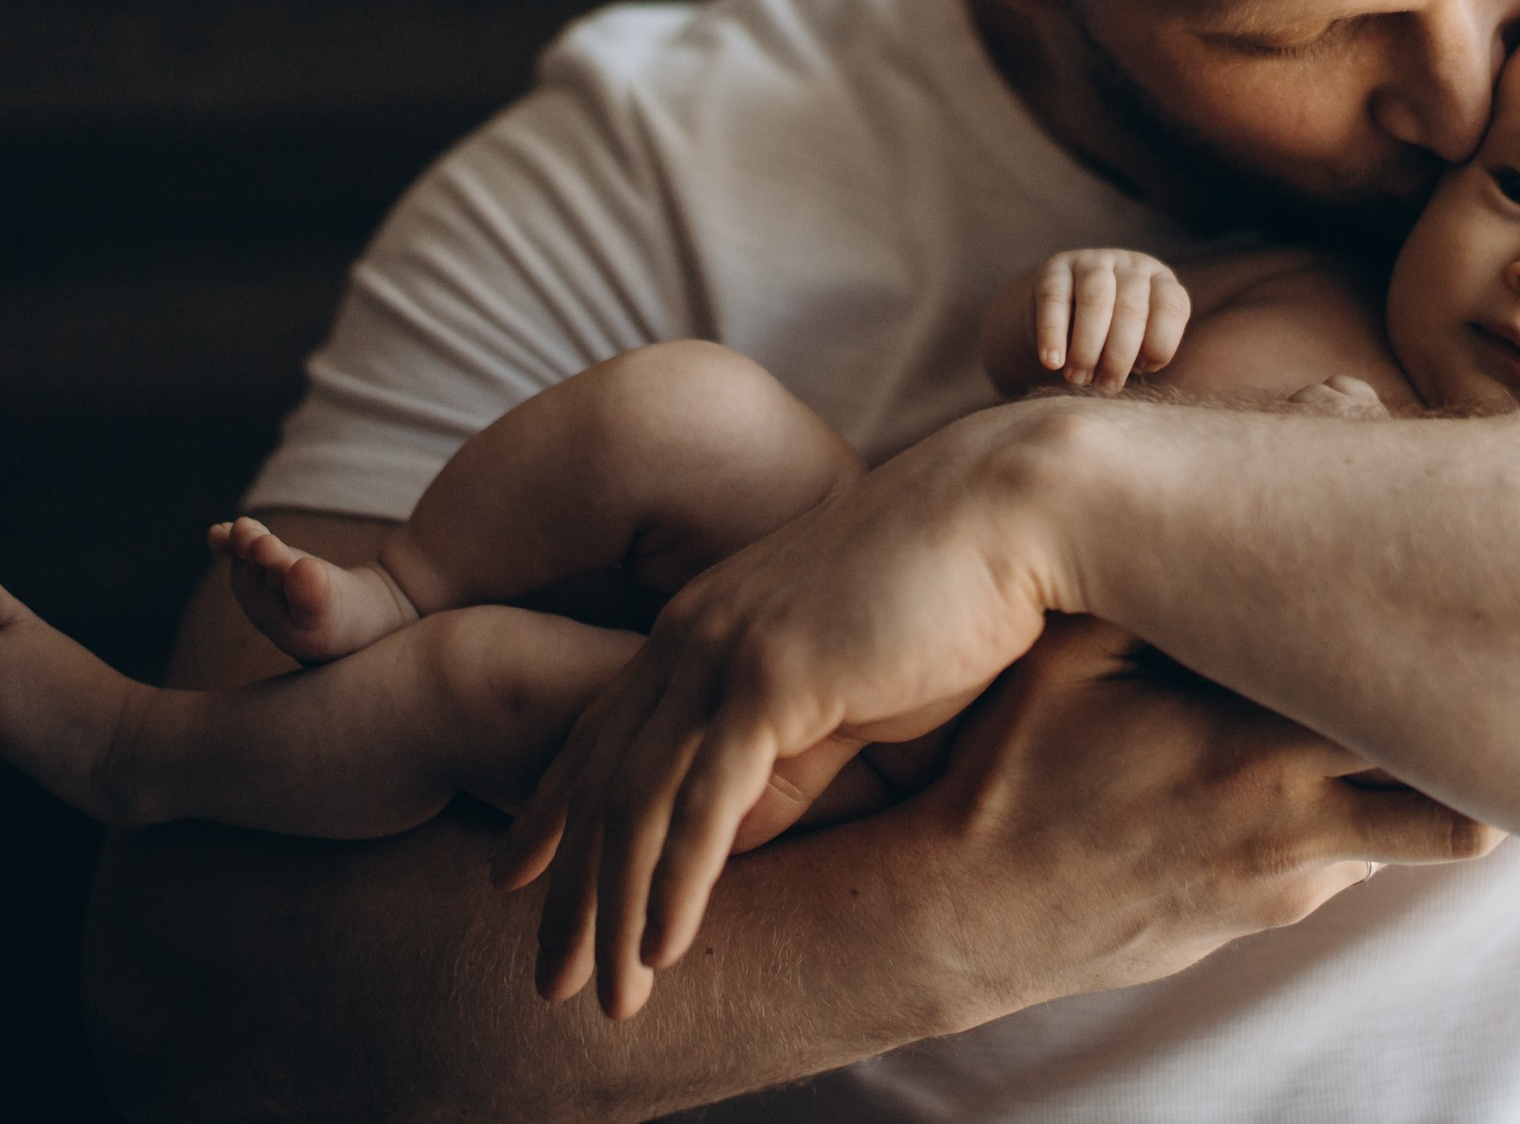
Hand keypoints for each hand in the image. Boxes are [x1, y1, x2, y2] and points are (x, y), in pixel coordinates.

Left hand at [490, 401, 1078, 1015]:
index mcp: (702, 624)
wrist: (1005, 516)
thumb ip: (788, 764)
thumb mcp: (849, 696)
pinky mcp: (770, 678)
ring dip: (616, 914)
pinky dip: (676, 882)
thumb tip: (732, 838)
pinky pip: (706, 802)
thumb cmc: (947, 599)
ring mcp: (724, 652)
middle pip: (603, 781)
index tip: (514, 874)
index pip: (603, 731)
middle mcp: (692, 634)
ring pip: (639, 805)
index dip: (552, 807)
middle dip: (570, 892)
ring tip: (604, 1003)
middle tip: (544, 979)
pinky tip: (660, 949)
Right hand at [871, 619, 1500, 999]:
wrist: (966, 915)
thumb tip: (1213, 484)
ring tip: (1393, 704)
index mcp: (1251, 744)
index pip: (1405, 702)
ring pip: (1416, 826)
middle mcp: (1293, 821)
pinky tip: (1300, 762)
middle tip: (1478, 664)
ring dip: (1413, 770)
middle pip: (1458, 793)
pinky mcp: (1271, 912)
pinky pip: (1352, 856)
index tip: (1467, 603)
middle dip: (1475, 733)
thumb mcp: (1065, 656)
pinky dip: (1351, 809)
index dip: (1454, 652)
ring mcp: (1290, 880)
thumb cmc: (1010, 766)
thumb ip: (1145, 579)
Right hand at [1032, 248, 1189, 390]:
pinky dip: (1053, 334)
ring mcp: (1093, 261)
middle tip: (1105, 385)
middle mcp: (1131, 266)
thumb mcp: (1136, 346)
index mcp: (1160, 281)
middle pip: (1131, 309)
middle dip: (1119, 356)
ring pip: (1095, 300)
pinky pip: (1054, 299)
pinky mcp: (1055, 268)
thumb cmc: (1111, 341)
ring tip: (1078, 378)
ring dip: (1088, 347)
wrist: (1063, 318)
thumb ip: (1141, 355)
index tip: (1144, 369)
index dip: (1160, 345)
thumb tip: (1123, 372)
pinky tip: (1053, 362)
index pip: (1172, 307)